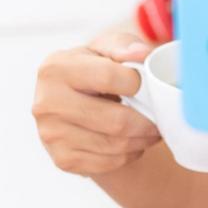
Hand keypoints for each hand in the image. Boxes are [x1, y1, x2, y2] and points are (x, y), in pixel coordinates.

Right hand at [32, 29, 163, 175]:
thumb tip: (141, 54)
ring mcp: (51, 134)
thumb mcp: (105, 48)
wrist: (71, 101)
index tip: (141, 83)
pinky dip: (129, 154)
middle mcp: (47, 103)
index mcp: (55, 69)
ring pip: (115, 145)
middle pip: (116, 120)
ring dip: (143, 139)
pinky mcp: (62, 159)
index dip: (136, 81)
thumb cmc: (94, 69)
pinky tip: (132, 142)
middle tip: (160, 117)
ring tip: (151, 129)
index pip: (110, 77)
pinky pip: (108, 162)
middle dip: (148, 121)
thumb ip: (124, 45)